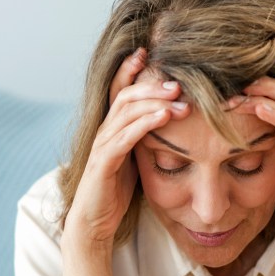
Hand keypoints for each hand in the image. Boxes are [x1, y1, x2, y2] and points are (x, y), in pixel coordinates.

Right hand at [65, 48, 191, 250]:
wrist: (94, 223)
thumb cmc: (116, 192)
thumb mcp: (134, 158)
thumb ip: (145, 138)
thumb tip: (172, 120)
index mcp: (111, 129)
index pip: (117, 90)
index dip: (129, 69)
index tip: (147, 52)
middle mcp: (103, 132)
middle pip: (124, 95)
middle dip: (151, 85)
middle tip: (179, 82)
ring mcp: (102, 146)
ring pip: (126, 112)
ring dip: (155, 101)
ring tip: (180, 97)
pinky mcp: (104, 163)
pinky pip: (125, 137)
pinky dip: (146, 123)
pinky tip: (164, 116)